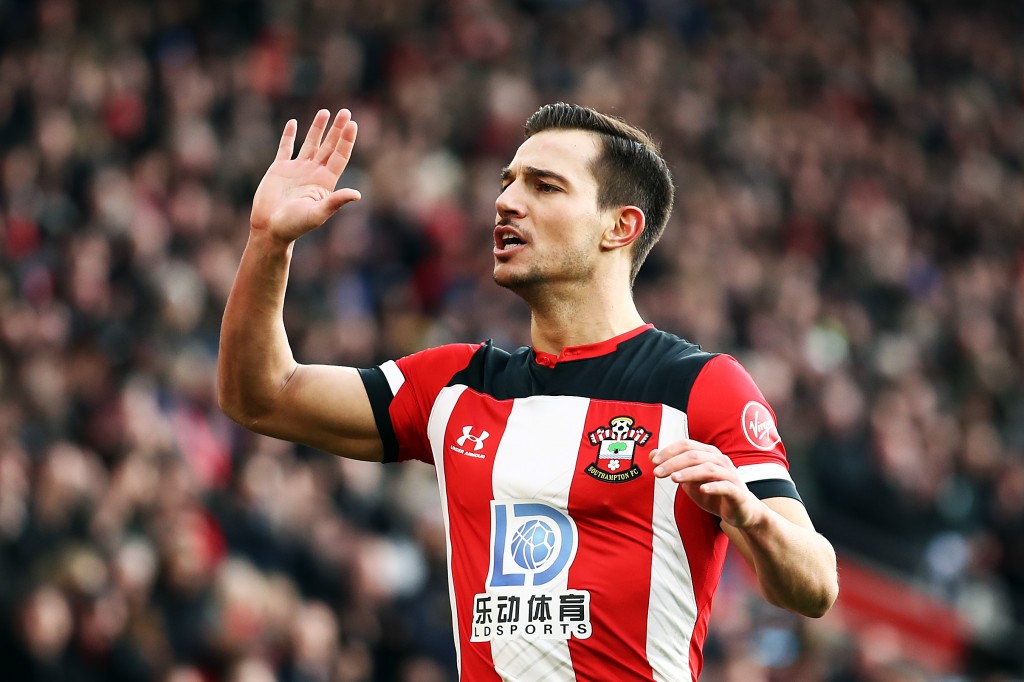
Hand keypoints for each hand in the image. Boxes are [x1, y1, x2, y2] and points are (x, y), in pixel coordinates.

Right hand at [250, 109, 361, 243]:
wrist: (270, 229)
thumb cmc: (295, 225)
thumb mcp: (318, 213)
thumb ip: (336, 202)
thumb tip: (357, 194)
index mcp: (325, 182)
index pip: (340, 156)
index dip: (347, 140)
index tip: (353, 124)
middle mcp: (313, 173)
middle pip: (329, 146)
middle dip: (337, 129)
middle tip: (345, 112)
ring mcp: (297, 170)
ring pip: (310, 144)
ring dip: (317, 128)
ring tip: (325, 112)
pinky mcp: (279, 169)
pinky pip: (285, 148)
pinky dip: (289, 135)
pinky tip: (293, 123)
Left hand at [650, 439, 765, 527]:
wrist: (741, 512)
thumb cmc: (714, 493)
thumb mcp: (689, 480)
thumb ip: (673, 466)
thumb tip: (651, 455)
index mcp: (708, 454)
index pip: (686, 445)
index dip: (669, 451)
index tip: (654, 461)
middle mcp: (720, 460)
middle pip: (694, 455)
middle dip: (673, 462)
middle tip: (657, 473)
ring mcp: (730, 475)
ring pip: (708, 468)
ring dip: (689, 472)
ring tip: (674, 479)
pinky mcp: (737, 492)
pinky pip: (725, 486)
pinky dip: (713, 486)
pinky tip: (702, 489)